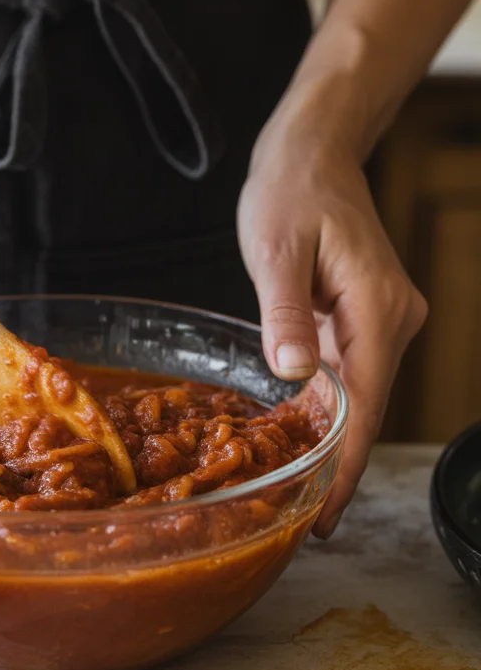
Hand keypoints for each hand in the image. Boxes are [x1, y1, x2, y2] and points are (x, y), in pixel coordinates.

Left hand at [237, 132, 426, 538]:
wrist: (313, 153)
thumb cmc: (292, 191)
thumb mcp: (277, 251)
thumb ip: (285, 315)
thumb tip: (295, 375)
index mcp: (378, 308)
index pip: (366, 403)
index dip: (346, 465)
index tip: (329, 513)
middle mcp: (391, 319)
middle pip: (367, 407)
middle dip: (338, 464)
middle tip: (303, 517)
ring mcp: (382, 318)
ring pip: (359, 392)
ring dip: (331, 438)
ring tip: (298, 489)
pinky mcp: (364, 316)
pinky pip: (350, 371)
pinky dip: (328, 405)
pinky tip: (302, 434)